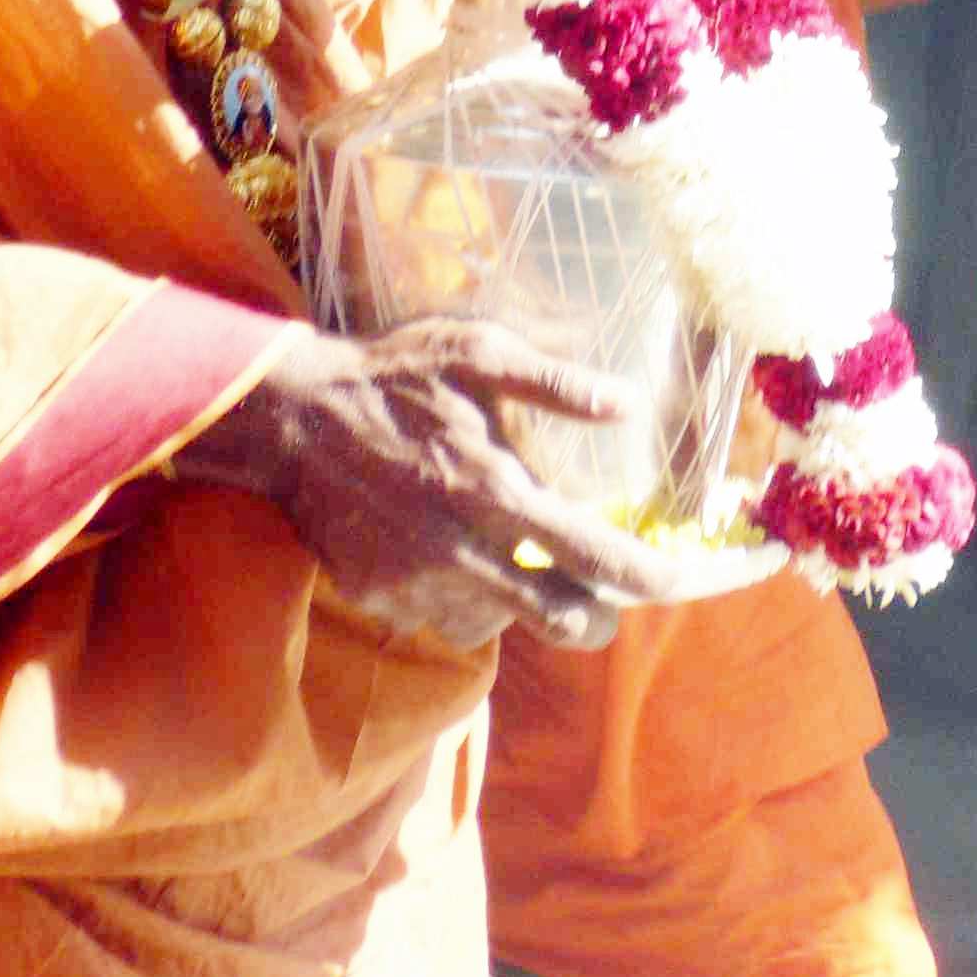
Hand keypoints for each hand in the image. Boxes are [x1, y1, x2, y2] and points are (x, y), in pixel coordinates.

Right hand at [174, 321, 708, 651]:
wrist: (289, 418)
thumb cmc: (394, 375)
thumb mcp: (477, 353)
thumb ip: (556, 384)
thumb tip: (628, 405)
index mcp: (497, 490)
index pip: (597, 557)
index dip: (655, 579)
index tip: (687, 583)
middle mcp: (465, 551)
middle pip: (565, 620)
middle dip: (600, 616)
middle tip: (607, 592)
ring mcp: (422, 585)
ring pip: (505, 622)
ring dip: (525, 598)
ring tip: (515, 552)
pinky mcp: (386, 601)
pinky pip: (447, 613)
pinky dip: (466, 593)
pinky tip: (453, 547)